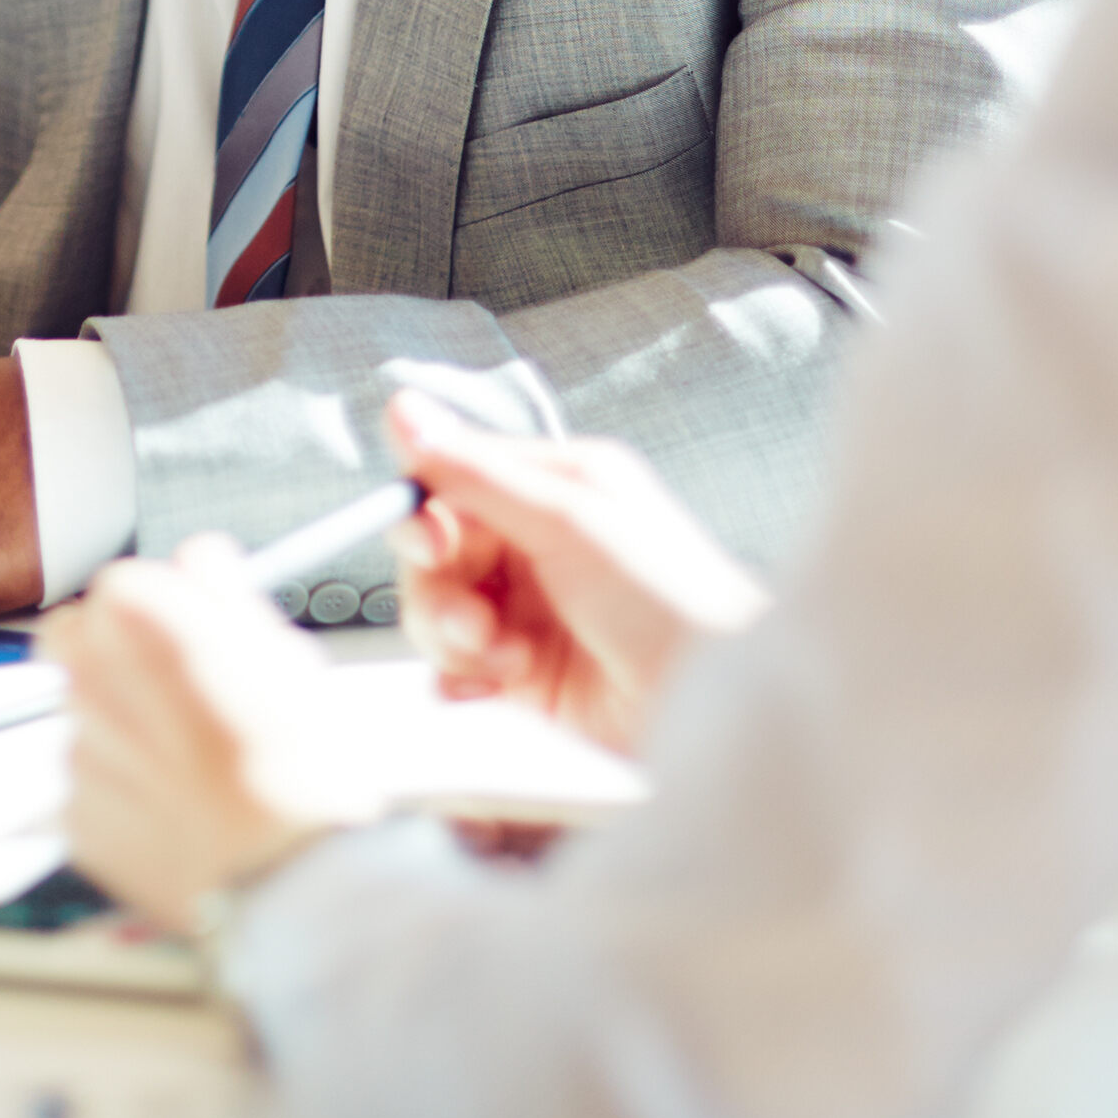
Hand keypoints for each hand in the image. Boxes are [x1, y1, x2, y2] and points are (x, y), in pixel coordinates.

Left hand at [47, 535, 362, 936]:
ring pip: (86, 717)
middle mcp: (90, 677)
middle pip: (77, 640)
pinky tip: (181, 814)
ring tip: (198, 769)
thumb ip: (224, 593)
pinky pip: (93, 788)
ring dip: (127, 729)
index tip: (193, 632)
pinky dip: (125, 795)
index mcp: (141, 619)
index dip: (163, 605)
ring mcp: (77, 751)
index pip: (121, 583)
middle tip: (178, 688)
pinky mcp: (75, 819)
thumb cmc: (302, 772)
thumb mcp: (287, 658)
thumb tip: (200, 559)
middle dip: (118, 654)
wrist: (289, 886)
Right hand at [386, 390, 769, 755]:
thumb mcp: (568, 520)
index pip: (454, 479)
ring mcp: (529, 610)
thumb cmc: (671, 602)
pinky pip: (453, 666)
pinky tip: (498, 686)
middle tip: (471, 620)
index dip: (426, 512)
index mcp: (556, 487)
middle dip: (440, 588)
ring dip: (453, 636)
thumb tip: (403, 409)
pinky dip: (462, 677)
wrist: (715, 707)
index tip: (428, 542)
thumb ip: (475, 471)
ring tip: (501, 657)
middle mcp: (539, 543)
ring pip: (437, 609)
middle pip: (436, 551)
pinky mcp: (523, 672)